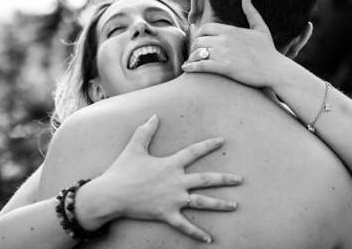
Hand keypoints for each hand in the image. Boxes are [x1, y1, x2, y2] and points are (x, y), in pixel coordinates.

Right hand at [85, 115, 241, 242]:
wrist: (111, 195)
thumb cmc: (122, 170)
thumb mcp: (134, 147)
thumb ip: (146, 131)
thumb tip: (154, 115)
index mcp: (170, 164)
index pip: (194, 152)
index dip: (208, 145)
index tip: (222, 141)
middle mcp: (176, 181)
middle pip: (206, 179)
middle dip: (225, 179)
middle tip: (239, 179)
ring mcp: (173, 200)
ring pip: (202, 202)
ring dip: (220, 204)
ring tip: (234, 206)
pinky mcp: (166, 214)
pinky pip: (185, 226)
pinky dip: (197, 233)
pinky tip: (209, 239)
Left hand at [182, 0, 284, 88]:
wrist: (274, 70)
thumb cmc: (268, 50)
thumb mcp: (261, 28)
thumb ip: (251, 11)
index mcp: (230, 30)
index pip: (205, 28)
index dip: (199, 34)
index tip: (199, 41)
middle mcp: (224, 40)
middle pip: (198, 40)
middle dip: (194, 47)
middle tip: (194, 54)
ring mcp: (223, 53)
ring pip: (197, 53)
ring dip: (191, 58)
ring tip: (190, 62)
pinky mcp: (223, 67)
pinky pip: (200, 65)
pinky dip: (191, 67)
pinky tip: (186, 69)